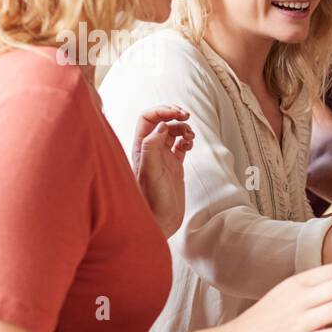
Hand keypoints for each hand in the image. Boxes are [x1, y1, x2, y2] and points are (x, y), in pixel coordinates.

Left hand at [132, 105, 194, 238]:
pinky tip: (190, 146)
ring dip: (183, 128)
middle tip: (187, 116)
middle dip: (174, 114)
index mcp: (141, 148)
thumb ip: (152, 147)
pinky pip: (180, 145)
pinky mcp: (174, 166)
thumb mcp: (150, 172)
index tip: (178, 114)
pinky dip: (187, 140)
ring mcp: (162, 157)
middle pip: (160, 121)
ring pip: (172, 132)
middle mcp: (150, 150)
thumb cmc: (152, 200)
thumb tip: (162, 126)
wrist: (161, 220)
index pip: (148, 118)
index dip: (162, 110)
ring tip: (190, 137)